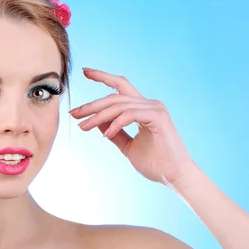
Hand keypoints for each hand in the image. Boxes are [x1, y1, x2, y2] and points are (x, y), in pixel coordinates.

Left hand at [69, 68, 196, 184]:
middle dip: (92, 104)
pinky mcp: (158, 117)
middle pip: (115, 96)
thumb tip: (97, 121)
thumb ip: (114, 132)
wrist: (175, 177)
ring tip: (83, 126)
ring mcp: (155, 109)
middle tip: (74, 113)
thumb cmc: (155, 163)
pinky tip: (106, 134)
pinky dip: (115, 123)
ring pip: (119, 105)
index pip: (120, 86)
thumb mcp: (127, 146)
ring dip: (98, 116)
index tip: (84, 72)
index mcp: (143, 108)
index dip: (102, 77)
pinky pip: (130, 115)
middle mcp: (149, 104)